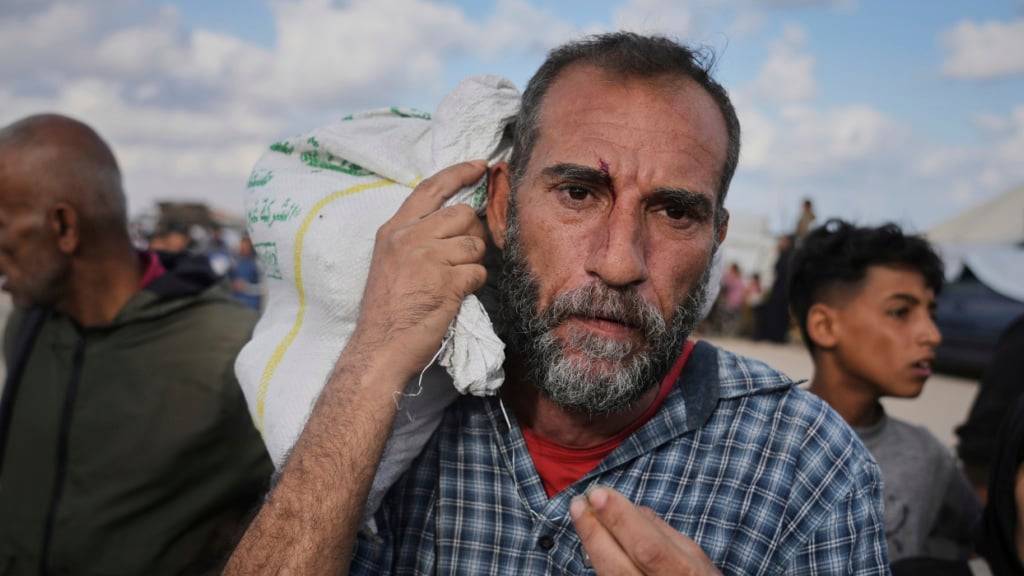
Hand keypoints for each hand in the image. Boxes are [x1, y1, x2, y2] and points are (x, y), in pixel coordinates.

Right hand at [350, 160, 488, 383]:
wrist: (380, 346)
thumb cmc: (387, 308)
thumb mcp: (390, 260)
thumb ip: (415, 237)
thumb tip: (455, 223)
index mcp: (394, 229)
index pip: (431, 188)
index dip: (459, 173)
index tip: (480, 165)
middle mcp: (409, 237)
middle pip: (463, 214)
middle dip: (473, 233)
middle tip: (464, 255)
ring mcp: (428, 258)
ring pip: (475, 244)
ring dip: (474, 262)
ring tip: (456, 280)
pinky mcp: (446, 282)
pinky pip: (478, 271)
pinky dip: (474, 284)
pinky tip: (456, 296)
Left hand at [570, 486, 721, 575]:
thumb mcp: (695, 555)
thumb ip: (663, 533)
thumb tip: (631, 508)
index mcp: (684, 574)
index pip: (648, 548)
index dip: (621, 521)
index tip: (599, 494)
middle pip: (618, 566)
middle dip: (594, 532)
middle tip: (579, 503)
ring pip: (606, 575)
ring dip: (590, 542)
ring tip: (580, 513)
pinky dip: (597, 556)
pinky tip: (590, 537)